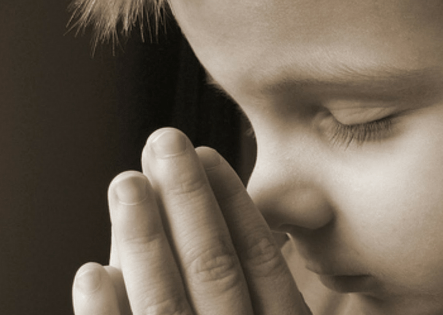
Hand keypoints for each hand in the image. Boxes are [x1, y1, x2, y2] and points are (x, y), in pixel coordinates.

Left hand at [72, 128, 310, 314]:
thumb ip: (273, 297)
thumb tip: (251, 234)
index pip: (262, 261)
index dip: (235, 206)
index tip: (210, 156)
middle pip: (214, 269)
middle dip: (187, 201)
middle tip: (164, 142)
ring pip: (167, 305)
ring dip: (143, 240)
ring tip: (125, 182)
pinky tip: (90, 271)